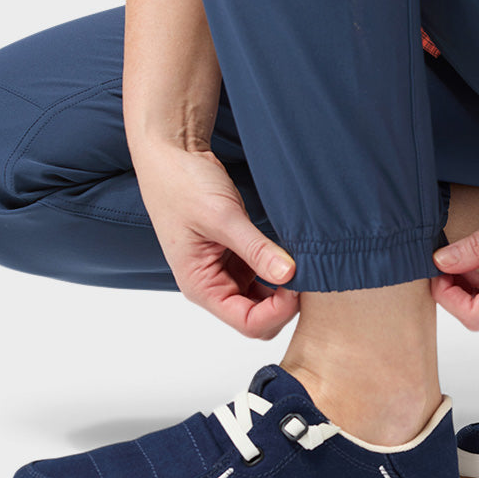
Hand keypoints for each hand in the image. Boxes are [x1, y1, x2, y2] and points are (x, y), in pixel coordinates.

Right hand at [132, 139, 298, 337]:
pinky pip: (263, 275)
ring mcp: (225, 271)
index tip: (299, 282)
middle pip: (259, 317)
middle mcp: (213, 285)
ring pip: (264, 298)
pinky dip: (279, 269)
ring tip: (303, 262)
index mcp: (201, 286)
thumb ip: (256, 249)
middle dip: (286, 303)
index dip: (279, 311)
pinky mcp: (235, 254)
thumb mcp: (222, 217)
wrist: (171, 155)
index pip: (248, 322)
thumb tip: (289, 275)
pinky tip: (292, 253)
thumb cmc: (182, 185)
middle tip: (307, 272)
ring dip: (285, 287)